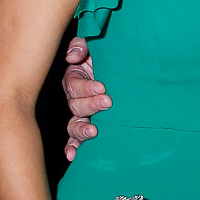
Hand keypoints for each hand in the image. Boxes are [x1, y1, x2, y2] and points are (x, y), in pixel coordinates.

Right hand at [63, 36, 109, 161]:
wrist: (128, 65)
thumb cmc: (109, 52)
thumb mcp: (94, 44)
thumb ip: (81, 45)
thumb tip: (72, 57)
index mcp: (75, 78)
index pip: (74, 84)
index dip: (86, 87)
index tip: (102, 87)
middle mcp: (77, 97)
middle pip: (75, 105)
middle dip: (91, 105)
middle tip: (108, 102)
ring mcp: (84, 113)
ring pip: (75, 124)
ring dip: (82, 129)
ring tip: (94, 132)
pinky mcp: (91, 124)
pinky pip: (77, 138)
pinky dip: (74, 146)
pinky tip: (73, 155)